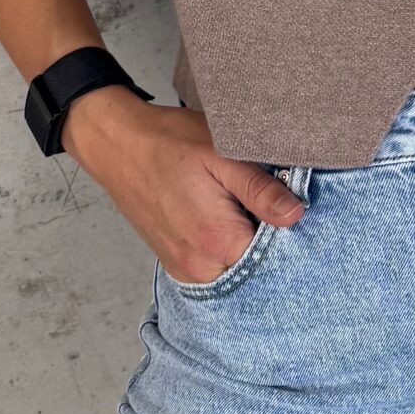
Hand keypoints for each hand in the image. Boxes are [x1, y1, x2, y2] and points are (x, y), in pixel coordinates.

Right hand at [60, 87, 306, 281]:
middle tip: (267, 205)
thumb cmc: (171, 143)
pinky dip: (227, 251)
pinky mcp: (175, 264)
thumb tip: (296, 215)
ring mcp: (185, 270)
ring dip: (246, 247)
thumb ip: (260, 190)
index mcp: (218, 241)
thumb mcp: (223, 154)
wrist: (118, 145)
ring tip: (243, 210)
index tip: (291, 209)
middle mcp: (201, 267)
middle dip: (269, 244)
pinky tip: (226, 221)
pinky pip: (214, 269)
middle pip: (257, 269)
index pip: (277, 257)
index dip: (292, 234)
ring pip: (235, 270)